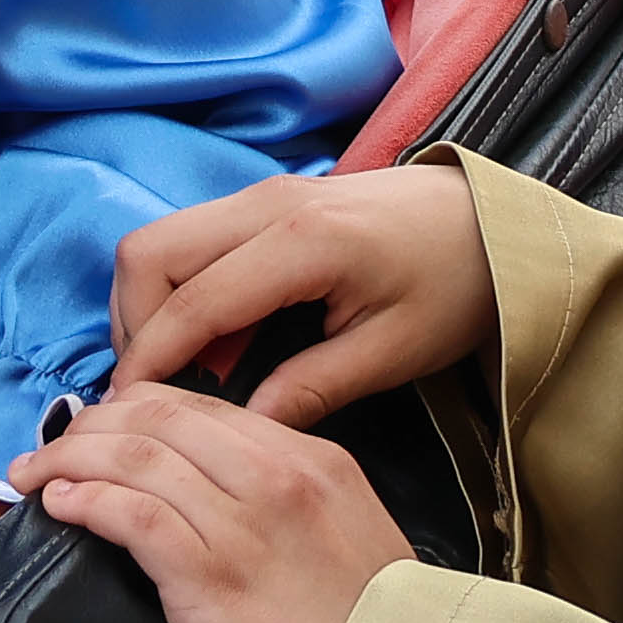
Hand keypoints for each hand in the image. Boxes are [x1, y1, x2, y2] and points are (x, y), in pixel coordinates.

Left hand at [23, 389, 420, 622]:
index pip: (205, 408)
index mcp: (312, 460)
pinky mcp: (208, 576)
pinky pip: (130, 515)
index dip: (140, 410)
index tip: (104, 426)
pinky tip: (60, 505)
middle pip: (160, 420)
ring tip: (33, 473)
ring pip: (135, 459)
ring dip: (70, 459)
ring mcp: (240, 522)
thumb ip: (293, 500)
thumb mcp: (350, 535)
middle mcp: (274, 475)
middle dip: (93, 424)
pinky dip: (86, 501)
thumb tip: (222, 493)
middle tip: (53, 444)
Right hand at [106, 165, 489, 419]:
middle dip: (133, 325)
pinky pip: (193, 240)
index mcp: (303, 243)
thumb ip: (311, 389)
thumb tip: (244, 427)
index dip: (150, 361)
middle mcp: (268, 205)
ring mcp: (264, 195)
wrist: (495, 221)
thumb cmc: (455, 285)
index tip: (127, 414)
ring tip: (183, 374)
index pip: (192, 302)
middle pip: (149, 253)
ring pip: (161, 241)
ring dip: (152, 306)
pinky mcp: (268, 201)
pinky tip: (215, 344)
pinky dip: (181, 290)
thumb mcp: (393, 352)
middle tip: (152, 392)